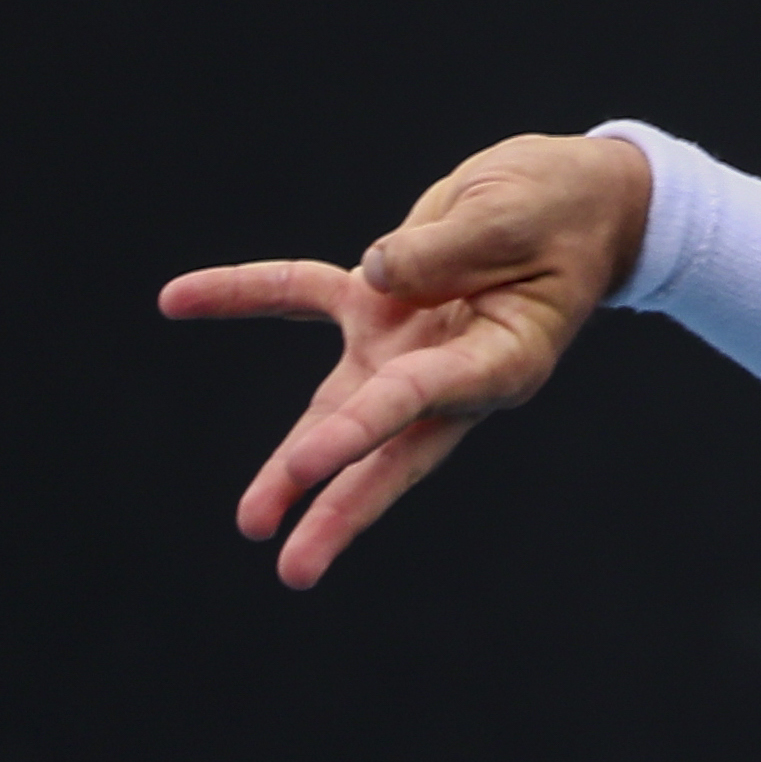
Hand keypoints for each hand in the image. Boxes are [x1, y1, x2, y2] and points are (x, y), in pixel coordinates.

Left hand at [157, 130, 654, 589]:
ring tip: (252, 523)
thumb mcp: (513, 213)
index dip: (361, 430)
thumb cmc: (562, 206)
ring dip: (296, 460)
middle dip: (339, 504)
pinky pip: (303, 295)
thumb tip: (372, 273)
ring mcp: (413, 340)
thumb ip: (445, 246)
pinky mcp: (384, 300)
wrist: (582, 196)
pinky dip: (243, 294)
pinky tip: (178, 299)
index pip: (420, 397)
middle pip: (387, 446)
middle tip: (294, 566)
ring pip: (341, 406)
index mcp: (505, 354)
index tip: (308, 466)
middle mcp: (453, 365)